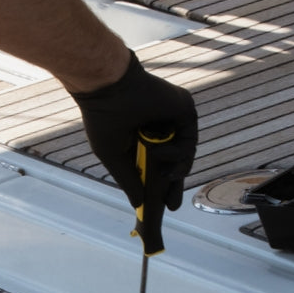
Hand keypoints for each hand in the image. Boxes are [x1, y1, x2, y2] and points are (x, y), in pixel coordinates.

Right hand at [71, 52, 197, 253]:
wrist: (108, 88)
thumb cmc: (103, 119)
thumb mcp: (114, 158)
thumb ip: (129, 181)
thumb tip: (138, 204)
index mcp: (142, 138)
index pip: (157, 165)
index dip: (160, 185)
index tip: (160, 204)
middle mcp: (160, 128)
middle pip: (176, 161)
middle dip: (175, 184)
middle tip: (172, 204)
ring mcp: (173, 119)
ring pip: (185, 154)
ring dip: (175, 169)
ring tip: (163, 173)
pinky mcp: (185, 110)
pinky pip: (189, 140)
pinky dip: (176, 151)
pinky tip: (157, 148)